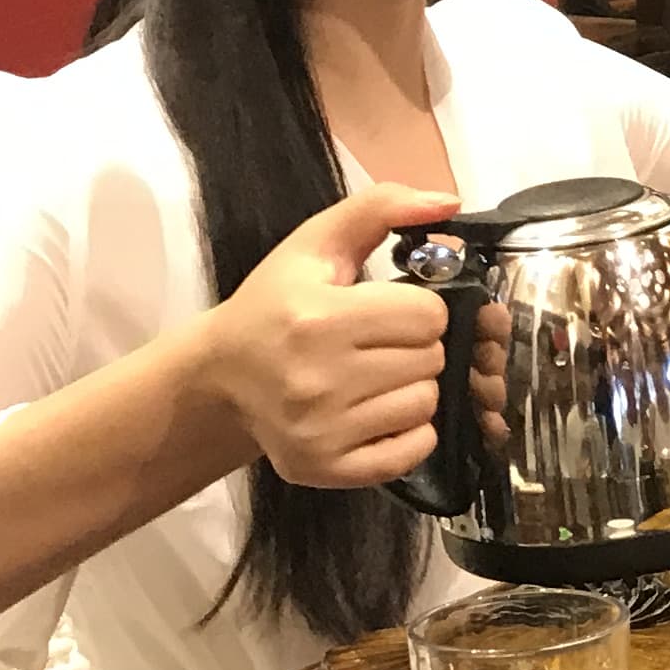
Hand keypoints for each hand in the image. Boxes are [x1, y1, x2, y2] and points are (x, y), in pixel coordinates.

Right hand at [201, 183, 467, 488]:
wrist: (221, 376)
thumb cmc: (274, 306)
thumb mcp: (314, 244)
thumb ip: (380, 208)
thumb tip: (448, 201)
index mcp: (318, 318)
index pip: (429, 315)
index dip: (419, 308)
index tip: (388, 310)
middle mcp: (317, 379)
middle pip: (431, 359)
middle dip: (416, 346)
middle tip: (378, 344)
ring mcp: (320, 431)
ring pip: (426, 403)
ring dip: (412, 387)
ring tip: (373, 376)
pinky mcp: (324, 468)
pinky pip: (414, 450)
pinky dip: (409, 432)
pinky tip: (374, 411)